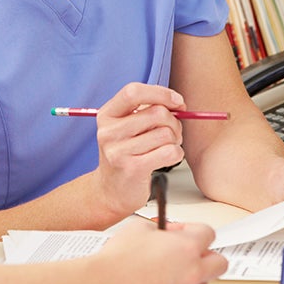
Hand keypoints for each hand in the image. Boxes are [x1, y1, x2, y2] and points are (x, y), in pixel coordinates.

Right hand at [91, 84, 187, 215]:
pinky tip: (167, 158)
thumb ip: (146, 110)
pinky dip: (176, 153)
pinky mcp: (132, 169)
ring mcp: (118, 151)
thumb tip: (177, 103)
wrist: (111, 191)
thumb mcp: (125, 127)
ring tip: (167, 147)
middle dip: (174, 122)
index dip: (160, 93)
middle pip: (156, 113)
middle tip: (173, 132)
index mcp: (106, 115)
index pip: (133, 92)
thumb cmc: (125, 154)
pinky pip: (169, 152)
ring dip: (175, 140)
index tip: (177, 102)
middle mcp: (108, 132)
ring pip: (166, 134)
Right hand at [93, 219, 226, 283]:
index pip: (208, 233)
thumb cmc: (118, 258)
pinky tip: (159, 279)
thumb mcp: (140, 226)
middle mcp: (191, 271)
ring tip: (170, 264)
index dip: (193, 229)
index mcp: (187, 247)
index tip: (179, 230)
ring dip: (193, 270)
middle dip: (205, 253)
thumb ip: (161, 226)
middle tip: (187, 249)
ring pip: (204, 280)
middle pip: (219, 262)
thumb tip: (165, 231)